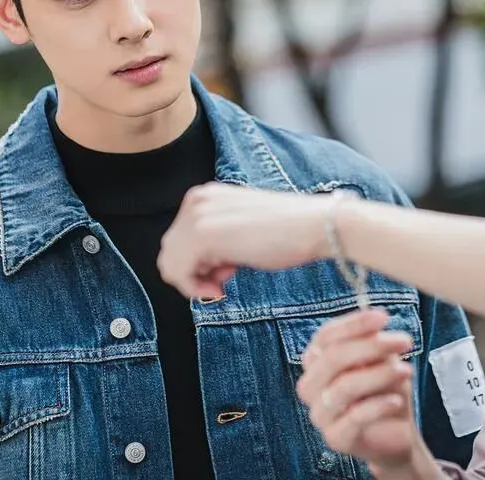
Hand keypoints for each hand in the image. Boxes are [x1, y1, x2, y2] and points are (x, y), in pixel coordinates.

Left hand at [158, 182, 335, 297]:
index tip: (223, 273)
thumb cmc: (288, 231)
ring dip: (195, 281)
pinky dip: (194, 288)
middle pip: (170, 251)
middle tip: (225, 278)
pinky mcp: (202, 233)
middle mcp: (196, 200)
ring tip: (228, 279)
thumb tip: (199, 267)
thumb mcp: (241, 230)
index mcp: (204, 196)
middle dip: (194, 272)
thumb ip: (215, 242)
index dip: (196, 264)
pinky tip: (221, 288)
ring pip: (169, 263)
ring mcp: (197, 215)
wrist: (315, 225)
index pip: (177, 240)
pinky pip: (177, 272)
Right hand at [296, 309, 439, 478]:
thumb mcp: (381, 361)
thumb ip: (374, 344)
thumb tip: (377, 324)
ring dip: (379, 375)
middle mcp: (310, 386)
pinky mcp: (335, 438)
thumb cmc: (384, 390)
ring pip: (344, 387)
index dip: (354, 324)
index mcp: (316, 361)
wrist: (395, 433)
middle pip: (332, 358)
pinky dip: (379, 405)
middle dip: (370, 346)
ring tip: (406, 371)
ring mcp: (320, 414)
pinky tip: (397, 400)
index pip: (326, 336)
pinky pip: (355, 417)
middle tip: (403, 342)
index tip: (383, 317)